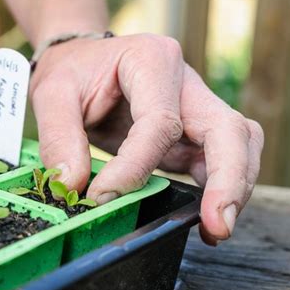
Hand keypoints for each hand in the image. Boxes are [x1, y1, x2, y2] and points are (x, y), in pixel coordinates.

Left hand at [30, 34, 263, 245]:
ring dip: (233, 188)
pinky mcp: (190, 134)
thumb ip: (59, 138)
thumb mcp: (53, 94)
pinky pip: (217, 160)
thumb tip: (72, 187)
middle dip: (228, 179)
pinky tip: (204, 218)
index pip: (160, 122)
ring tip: (214, 228)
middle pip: (228, 129)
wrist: (82, 61)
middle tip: (215, 225)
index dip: (135, 166)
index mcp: (153, 61)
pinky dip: (218, 189)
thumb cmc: (72, 71)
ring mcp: (193, 108)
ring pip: (237, 145)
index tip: (103, 196)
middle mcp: (185, 83)